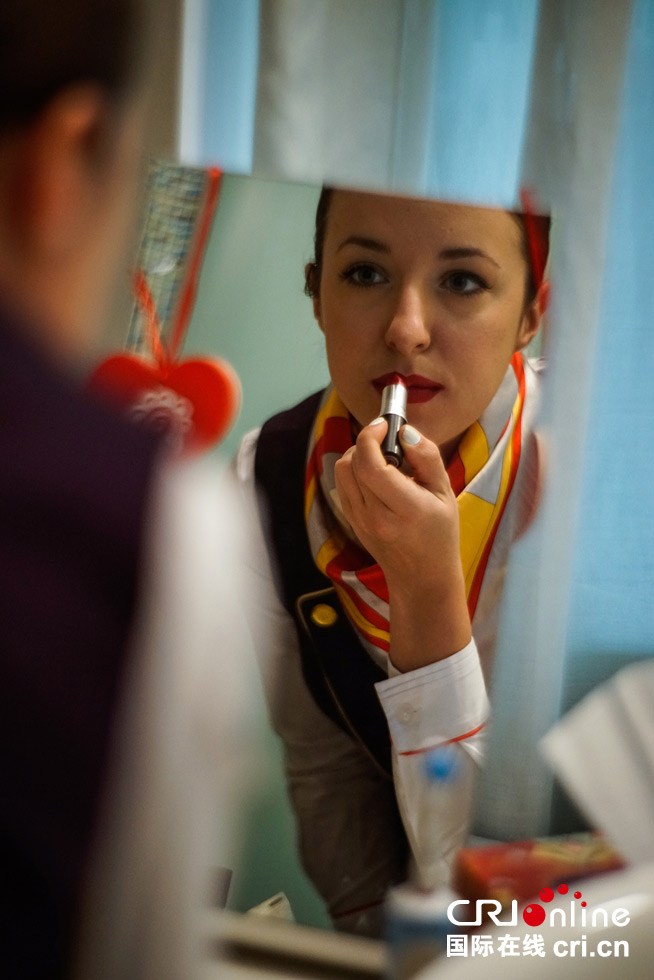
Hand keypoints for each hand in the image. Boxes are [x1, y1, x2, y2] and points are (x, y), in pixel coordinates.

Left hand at [334, 418, 470, 670]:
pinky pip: (342, 486)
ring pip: (341, 473)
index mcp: (403, 507)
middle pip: (351, 463)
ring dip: (357, 456)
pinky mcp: (352, 522)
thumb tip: (405, 430)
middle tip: (387, 440)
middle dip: (366, 442)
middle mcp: (375, 515)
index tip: (384, 424)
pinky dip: (354, 472)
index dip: (371, 435)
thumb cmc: (440, 535)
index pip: (370, 463)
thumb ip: (427, 458)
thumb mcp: (446, 494)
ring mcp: (359, 521)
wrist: (422, 579)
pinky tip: (376, 476)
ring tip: (382, 458)